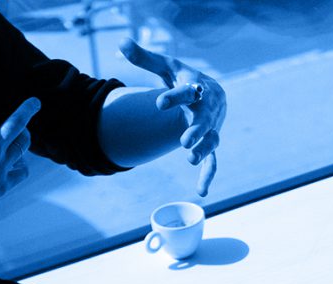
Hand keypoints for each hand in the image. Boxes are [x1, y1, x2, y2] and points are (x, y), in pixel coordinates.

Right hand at [0, 77, 39, 227]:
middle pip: (17, 124)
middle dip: (27, 110)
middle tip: (36, 102)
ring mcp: (1, 168)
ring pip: (21, 147)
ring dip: (24, 136)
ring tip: (25, 131)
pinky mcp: (3, 184)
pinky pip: (21, 172)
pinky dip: (22, 165)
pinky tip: (19, 162)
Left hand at [119, 39, 225, 195]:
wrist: (211, 92)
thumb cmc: (183, 78)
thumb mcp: (166, 66)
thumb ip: (144, 58)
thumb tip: (120, 42)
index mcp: (198, 87)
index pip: (187, 91)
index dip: (174, 97)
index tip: (157, 103)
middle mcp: (208, 109)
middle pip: (204, 119)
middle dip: (196, 130)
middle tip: (184, 140)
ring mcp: (211, 127)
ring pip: (211, 140)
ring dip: (202, 150)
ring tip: (189, 159)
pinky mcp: (210, 142)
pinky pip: (212, 160)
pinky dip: (208, 175)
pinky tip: (202, 192)